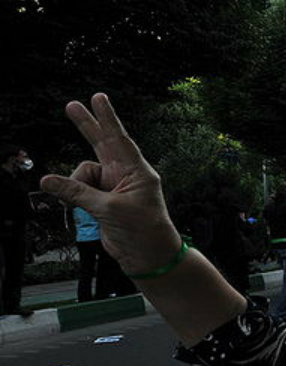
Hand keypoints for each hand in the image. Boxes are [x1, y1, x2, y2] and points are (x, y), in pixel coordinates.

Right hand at [39, 94, 180, 274]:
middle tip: (71, 105)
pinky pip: (79, 190)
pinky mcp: (102, 201)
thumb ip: (77, 193)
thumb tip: (47, 181)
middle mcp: (125, 175)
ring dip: (77, 187)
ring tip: (91, 208)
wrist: (147, 257)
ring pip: (83, 174)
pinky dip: (74, 197)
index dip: (107, 118)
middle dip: (86, 126)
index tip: (98, 97)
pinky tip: (82, 211)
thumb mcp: (109, 209)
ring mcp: (113, 188)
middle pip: (101, 144)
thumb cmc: (143, 232)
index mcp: (137, 172)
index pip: (120, 139)